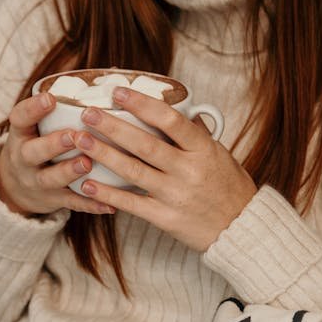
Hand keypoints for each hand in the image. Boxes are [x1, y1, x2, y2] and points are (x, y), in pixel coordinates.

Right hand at [0, 92, 115, 217]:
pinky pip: (72, 203)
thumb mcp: (37, 125)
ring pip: (50, 179)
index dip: (32, 109)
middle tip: (74, 135)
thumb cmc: (40, 142)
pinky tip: (110, 204)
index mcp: (21, 134)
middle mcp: (24, 158)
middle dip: (53, 144)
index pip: (19, 118)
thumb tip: (113, 75)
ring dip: (69, 171)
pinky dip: (90, 204)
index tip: (50, 98)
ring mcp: (37, 182)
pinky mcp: (53, 200)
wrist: (17, 186)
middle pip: (33, 152)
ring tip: (87, 164)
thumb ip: (63, 106)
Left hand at [74, 88, 256, 251]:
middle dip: (113, 127)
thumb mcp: (220, 154)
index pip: (170, 120)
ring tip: (80, 141)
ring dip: (104, 155)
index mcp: (203, 149)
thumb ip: (196, 133)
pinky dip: (107, 194)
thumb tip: (179, 106)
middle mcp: (189, 170)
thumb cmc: (229, 186)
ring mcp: (176, 195)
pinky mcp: (166, 218)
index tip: (118, 92)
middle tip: (88, 113)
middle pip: (145, 144)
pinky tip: (87, 183)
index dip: (142, 104)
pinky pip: (132, 204)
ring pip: (133, 172)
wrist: (241, 228)